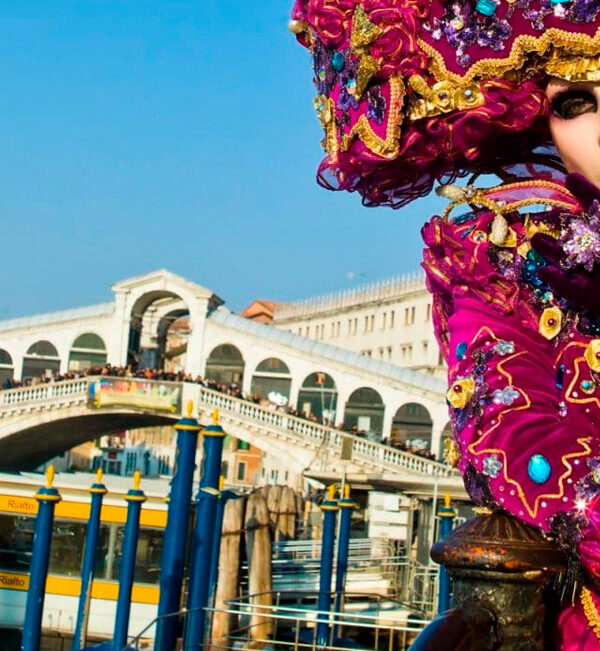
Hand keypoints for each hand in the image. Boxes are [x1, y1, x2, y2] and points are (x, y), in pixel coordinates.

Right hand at [529, 173, 599, 315]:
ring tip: (535, 240)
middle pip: (586, 236)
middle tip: (547, 214)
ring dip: (555, 251)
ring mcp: (599, 279)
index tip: (569, 178)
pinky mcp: (593, 299)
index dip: (586, 193)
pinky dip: (559, 281)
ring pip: (576, 261)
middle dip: (565, 225)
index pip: (599, 209)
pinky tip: (545, 272)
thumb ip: (589, 234)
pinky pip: (574, 288)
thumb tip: (561, 241)